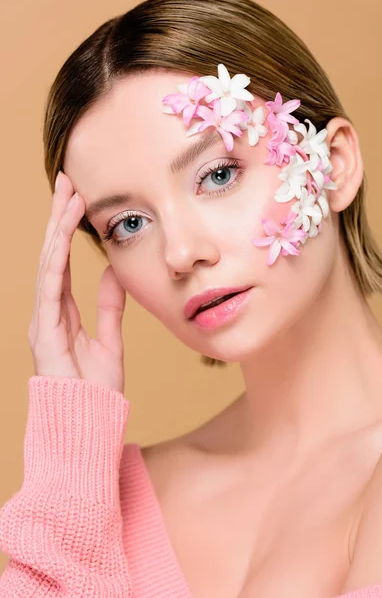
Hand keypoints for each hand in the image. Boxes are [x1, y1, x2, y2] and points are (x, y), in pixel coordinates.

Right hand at [28, 171, 126, 393]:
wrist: (89, 427)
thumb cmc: (96, 391)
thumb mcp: (109, 339)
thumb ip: (109, 306)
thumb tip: (114, 272)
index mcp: (62, 313)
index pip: (62, 262)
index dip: (69, 230)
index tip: (78, 198)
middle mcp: (47, 313)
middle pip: (52, 255)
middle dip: (58, 217)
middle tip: (66, 181)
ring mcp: (42, 322)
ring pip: (48, 264)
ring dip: (57, 228)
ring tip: (67, 195)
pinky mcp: (43, 333)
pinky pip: (49, 286)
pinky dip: (56, 257)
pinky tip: (62, 232)